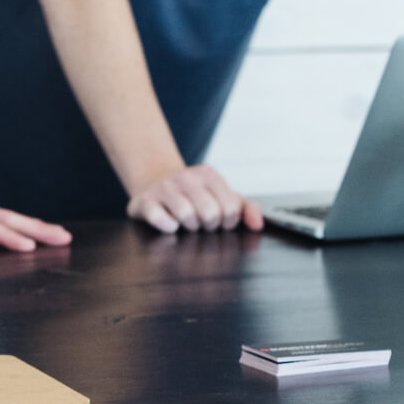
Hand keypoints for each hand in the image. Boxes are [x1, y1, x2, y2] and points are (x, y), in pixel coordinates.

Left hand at [0, 134, 71, 251]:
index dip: (3, 236)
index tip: (25, 246)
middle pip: (8, 218)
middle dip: (35, 230)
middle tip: (64, 240)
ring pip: (10, 216)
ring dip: (35, 227)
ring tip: (62, 239)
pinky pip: (1, 216)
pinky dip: (20, 225)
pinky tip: (38, 236)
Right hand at [126, 164, 263, 233]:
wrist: (154, 181)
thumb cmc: (193, 194)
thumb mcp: (222, 195)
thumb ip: (246, 208)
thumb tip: (258, 226)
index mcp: (209, 175)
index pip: (230, 208)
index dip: (228, 222)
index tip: (220, 220)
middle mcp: (186, 178)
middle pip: (210, 214)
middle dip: (209, 226)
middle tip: (202, 223)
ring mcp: (164, 188)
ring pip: (187, 217)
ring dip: (189, 228)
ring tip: (187, 224)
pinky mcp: (145, 201)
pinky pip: (161, 220)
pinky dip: (168, 228)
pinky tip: (170, 224)